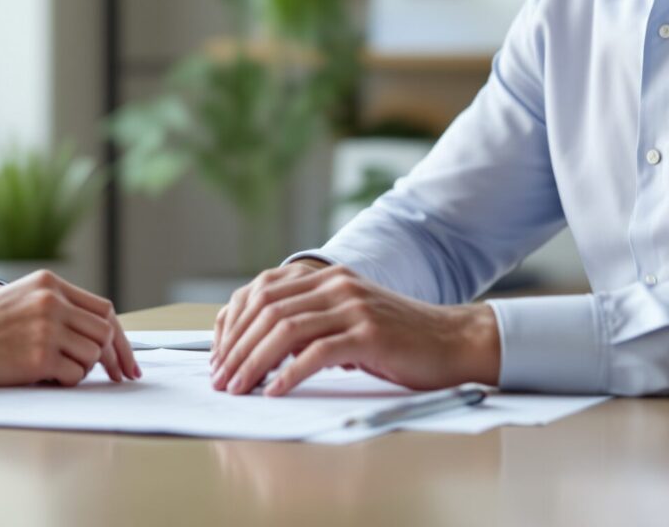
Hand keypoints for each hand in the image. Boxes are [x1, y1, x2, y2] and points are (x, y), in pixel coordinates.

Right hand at [0, 269, 140, 386]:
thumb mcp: (23, 299)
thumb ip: (58, 308)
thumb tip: (101, 337)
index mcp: (50, 284)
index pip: (103, 309)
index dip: (120, 337)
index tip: (127, 361)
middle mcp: (52, 301)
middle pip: (105, 332)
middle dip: (113, 358)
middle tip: (116, 376)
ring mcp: (47, 327)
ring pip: (93, 355)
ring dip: (81, 368)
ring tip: (56, 369)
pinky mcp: (40, 356)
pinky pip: (75, 375)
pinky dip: (66, 381)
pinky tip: (46, 376)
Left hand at [208, 263, 498, 395]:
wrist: (451, 341)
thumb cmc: (396, 339)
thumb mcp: (344, 320)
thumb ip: (307, 323)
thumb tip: (255, 346)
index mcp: (324, 277)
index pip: (260, 292)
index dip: (231, 324)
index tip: (217, 356)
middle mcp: (335, 284)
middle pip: (267, 311)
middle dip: (235, 348)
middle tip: (220, 379)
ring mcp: (352, 307)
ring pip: (285, 330)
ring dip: (253, 362)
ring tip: (238, 388)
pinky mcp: (369, 334)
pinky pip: (317, 353)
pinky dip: (289, 374)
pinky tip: (274, 391)